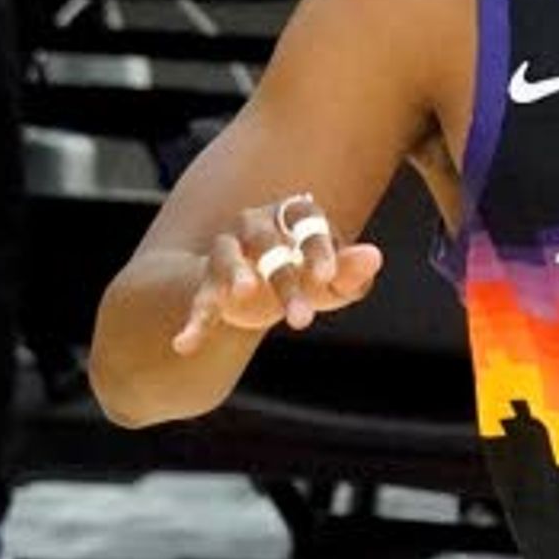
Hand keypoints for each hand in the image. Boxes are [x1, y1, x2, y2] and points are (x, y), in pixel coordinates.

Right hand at [173, 190, 381, 350]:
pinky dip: (194, 320)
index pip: (307, 224)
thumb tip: (374, 256)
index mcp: (294, 216)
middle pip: (270, 246)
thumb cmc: (307, 276)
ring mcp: (227, 249)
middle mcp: (256, 225)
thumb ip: (350, 271)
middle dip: (286, 282)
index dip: (317, 250)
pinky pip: (200, 297)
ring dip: (235, 276)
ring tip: (241, 293)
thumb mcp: (331, 280)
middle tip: (302, 321)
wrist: (257, 291)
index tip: (326, 278)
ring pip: (228, 259)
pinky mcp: (207, 280)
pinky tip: (185, 343)